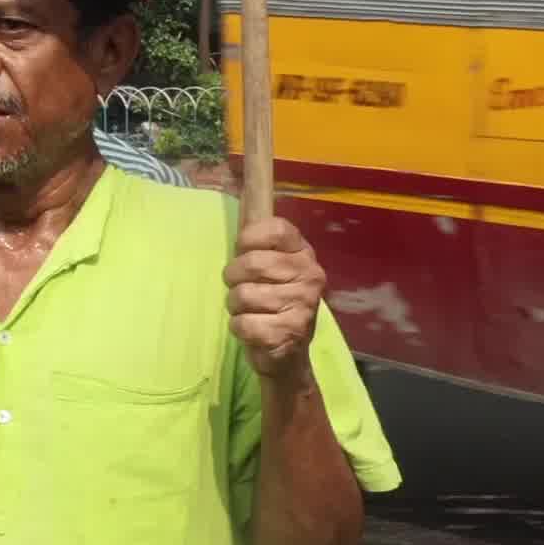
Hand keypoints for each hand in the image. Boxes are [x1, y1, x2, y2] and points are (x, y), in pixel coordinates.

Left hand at [224, 214, 325, 380]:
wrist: (287, 354)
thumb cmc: (270, 303)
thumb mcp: (269, 268)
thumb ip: (258, 241)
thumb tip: (241, 189)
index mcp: (303, 254)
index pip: (276, 229)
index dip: (249, 238)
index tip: (242, 250)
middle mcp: (310, 275)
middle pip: (251, 263)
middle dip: (233, 279)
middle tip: (242, 289)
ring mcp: (303, 305)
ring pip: (243, 295)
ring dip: (235, 306)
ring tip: (251, 312)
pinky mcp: (289, 333)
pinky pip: (243, 323)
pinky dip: (239, 329)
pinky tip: (255, 330)